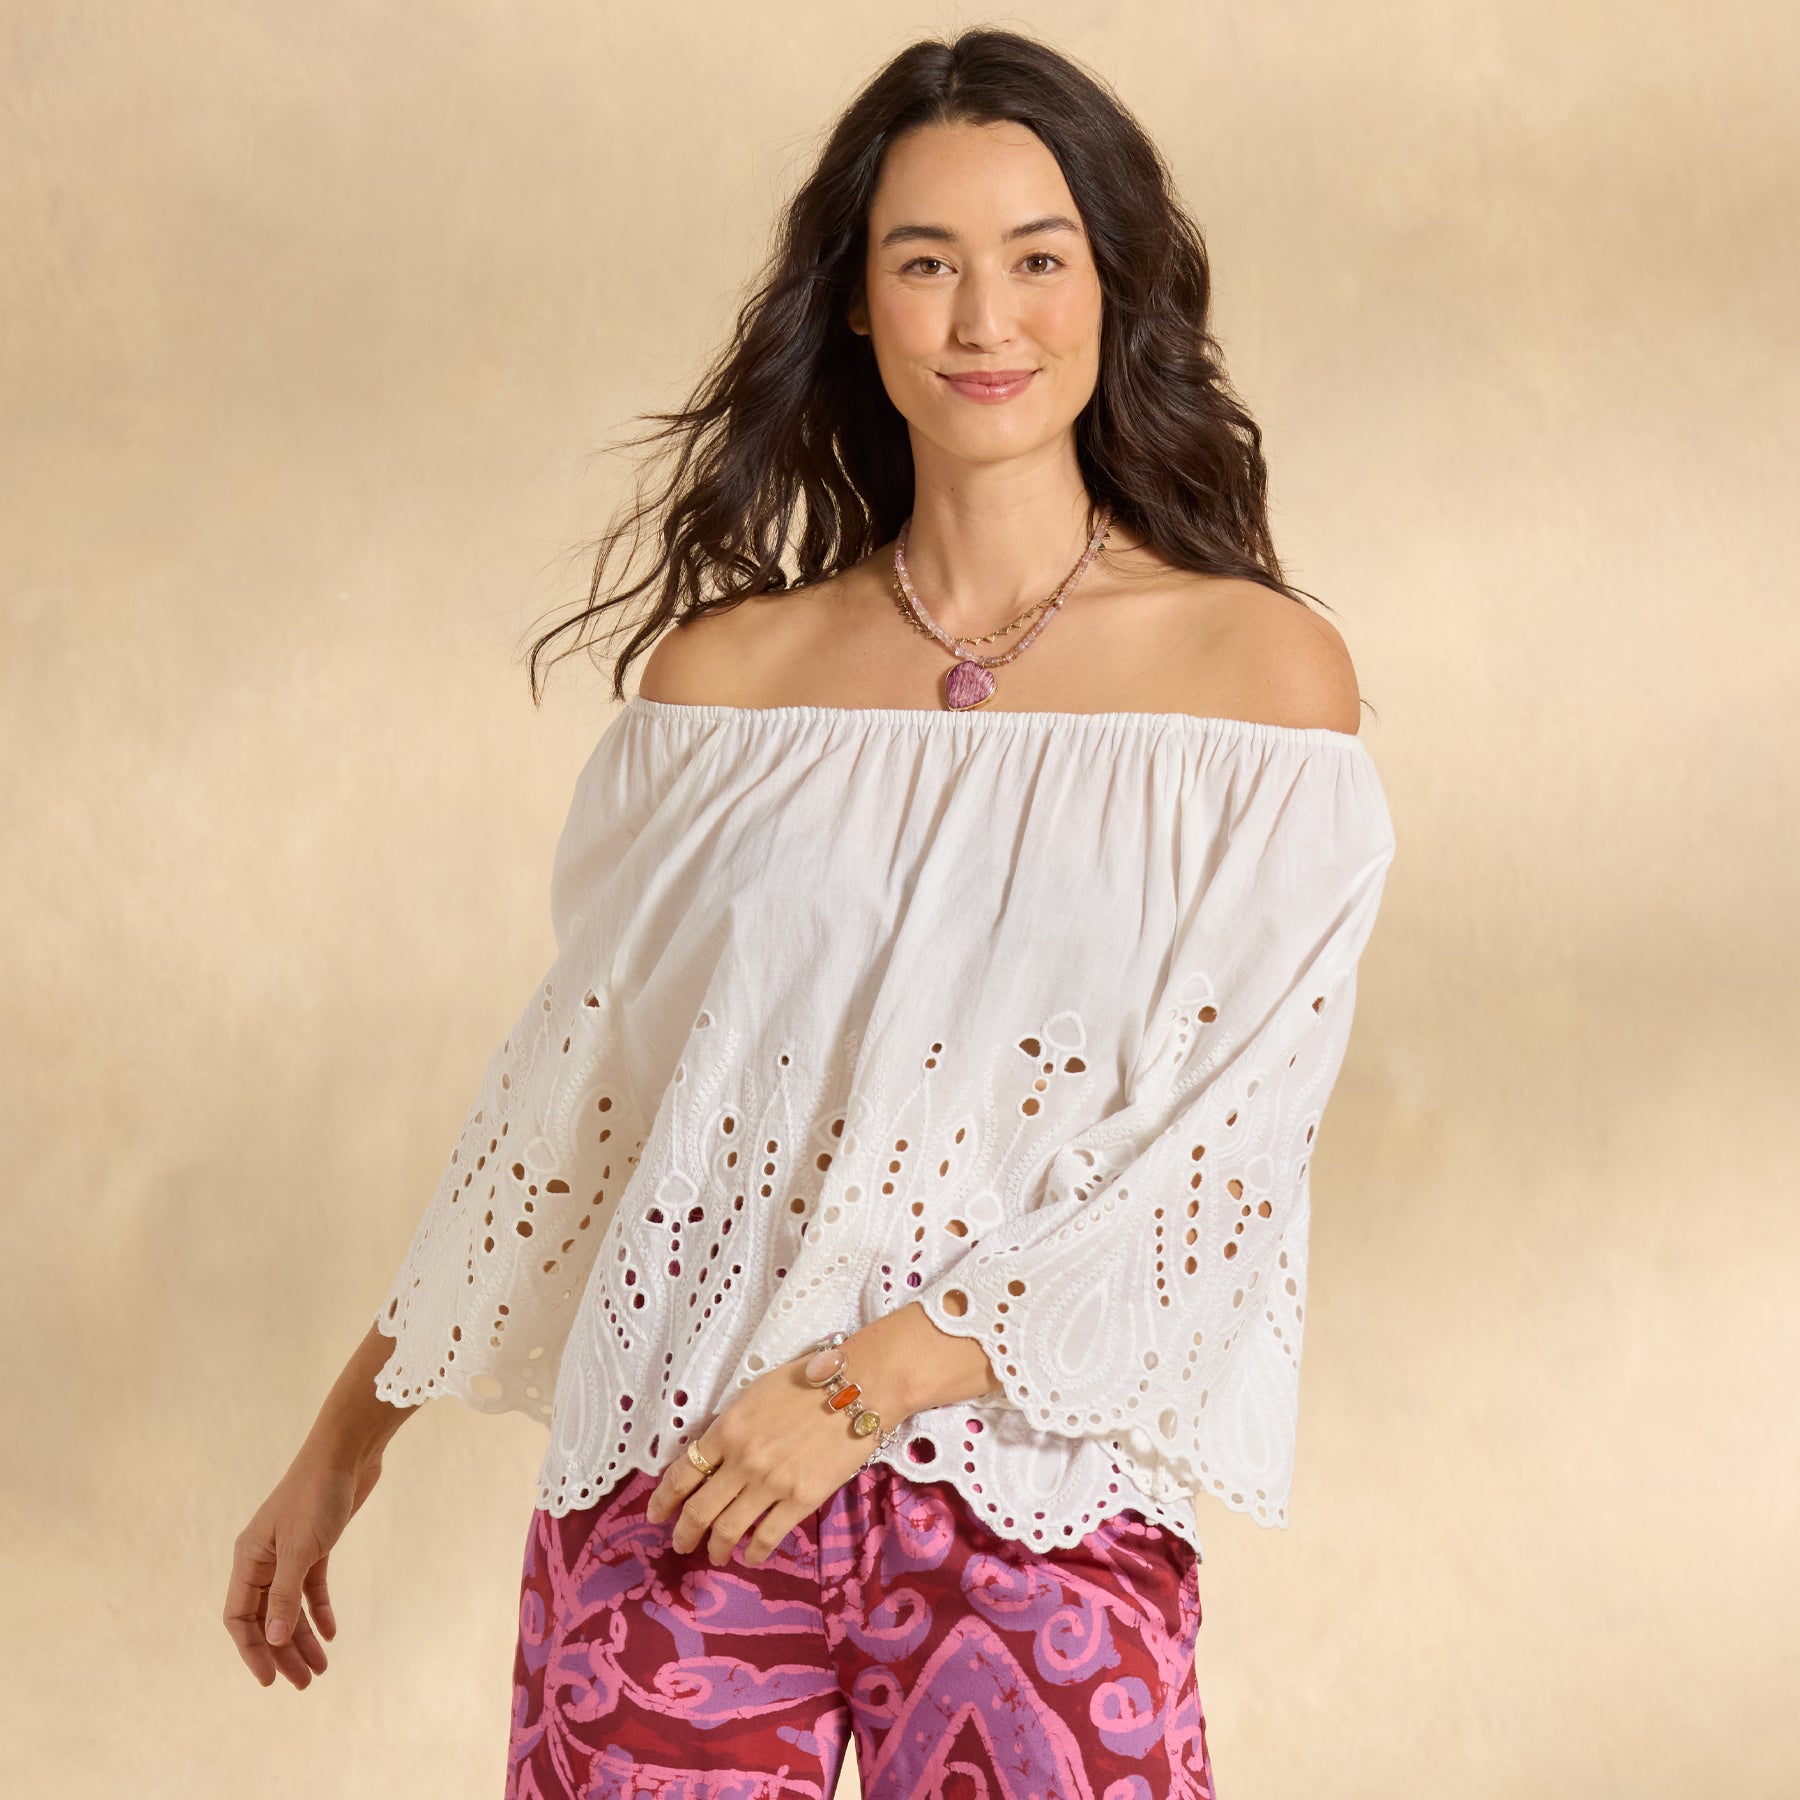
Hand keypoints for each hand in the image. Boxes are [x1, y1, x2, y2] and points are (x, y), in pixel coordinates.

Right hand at [222, 1447, 382, 1688]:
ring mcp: (290, 1551)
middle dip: (282, 1652)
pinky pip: (311, 1587)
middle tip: (303, 1684)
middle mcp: (264, 1558)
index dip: (252, 1651)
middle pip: (267, 1617)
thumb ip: (285, 1595)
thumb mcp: (301, 1549)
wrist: (348, 1451)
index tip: (269, 1679)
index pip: (240, 1617)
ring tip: (320, 1669)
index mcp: (249, 1559)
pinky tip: (331, 1633)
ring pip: (290, 1606)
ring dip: (303, 1637)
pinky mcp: (316, 1544)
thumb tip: (273, 1641)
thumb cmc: (318, 1494)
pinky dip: (319, 1610)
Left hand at [642, 1351, 886, 1566]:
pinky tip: (750, 1556)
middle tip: (680, 1544)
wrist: (860, 1387)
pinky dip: (754, 1553)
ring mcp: (771, 1483)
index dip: (663, 1500)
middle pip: (699, 1510)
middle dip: (684, 1533)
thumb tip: (711, 1459)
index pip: (682, 1473)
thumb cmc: (809, 1381)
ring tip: (715, 1555)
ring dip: (716, 1548)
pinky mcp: (801, 1500)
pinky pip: (767, 1537)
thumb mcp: (755, 1395)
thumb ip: (730, 1428)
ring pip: (728, 1530)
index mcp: (727, 1428)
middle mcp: (742, 1460)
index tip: (656, 1515)